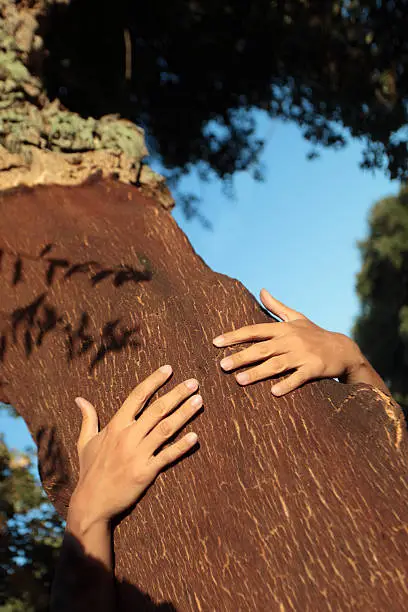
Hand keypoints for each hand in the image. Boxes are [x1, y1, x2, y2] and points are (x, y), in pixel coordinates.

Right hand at [69, 365, 200, 530]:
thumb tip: (80, 399)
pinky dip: (182, 446)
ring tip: (199, 401)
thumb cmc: (90, 471)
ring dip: (185, 413)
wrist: (91, 503)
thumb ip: (88, 419)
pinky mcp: (145, 472)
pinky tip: (195, 436)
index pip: (137, 396)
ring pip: (166, 428)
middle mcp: (128, 436)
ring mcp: (138, 454)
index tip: (168, 369)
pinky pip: (167, 456)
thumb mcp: (85, 442)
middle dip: (177, 393)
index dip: (154, 381)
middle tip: (194, 383)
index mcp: (115, 426)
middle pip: (157, 409)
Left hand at [213, 289, 363, 395]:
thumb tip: (261, 290)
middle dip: (240, 357)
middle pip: (261, 348)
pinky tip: (274, 392)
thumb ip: (277, 306)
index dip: (235, 336)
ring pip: (276, 364)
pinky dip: (287, 384)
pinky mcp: (314, 368)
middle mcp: (290, 340)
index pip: (254, 330)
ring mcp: (302, 354)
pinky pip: (298, 377)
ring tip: (239, 381)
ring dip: (257, 373)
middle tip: (222, 365)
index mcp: (283, 328)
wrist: (343, 349)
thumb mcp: (296, 317)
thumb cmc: (315, 334)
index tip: (216, 342)